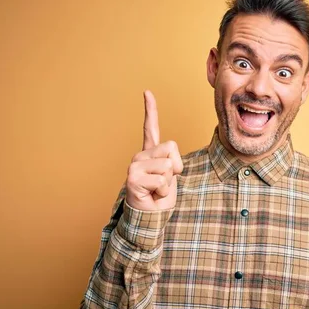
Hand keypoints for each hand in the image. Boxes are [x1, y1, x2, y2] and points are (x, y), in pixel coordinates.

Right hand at [125, 90, 182, 210]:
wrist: (150, 216)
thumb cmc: (160, 197)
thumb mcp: (171, 175)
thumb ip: (171, 162)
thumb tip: (170, 163)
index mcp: (150, 153)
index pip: (150, 127)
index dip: (150, 109)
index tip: (147, 92)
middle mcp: (140, 156)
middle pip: (171, 149)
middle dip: (175, 168)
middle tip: (163, 183)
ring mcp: (134, 166)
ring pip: (167, 166)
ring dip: (168, 183)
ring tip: (156, 190)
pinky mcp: (133, 178)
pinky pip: (162, 181)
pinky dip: (162, 192)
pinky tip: (152, 195)